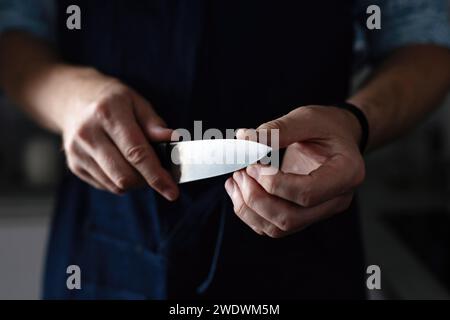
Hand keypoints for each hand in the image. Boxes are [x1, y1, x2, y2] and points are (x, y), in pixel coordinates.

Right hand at [60, 68, 178, 199]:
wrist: (72, 98)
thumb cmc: (112, 100)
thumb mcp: (136, 102)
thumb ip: (154, 124)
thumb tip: (174, 140)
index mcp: (108, 113)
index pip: (136, 153)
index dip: (157, 175)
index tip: (172, 191)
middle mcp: (88, 133)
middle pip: (124, 175)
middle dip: (147, 181)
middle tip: (158, 172)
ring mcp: (77, 151)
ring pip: (115, 185)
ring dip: (135, 182)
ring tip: (139, 164)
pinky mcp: (73, 165)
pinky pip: (105, 185)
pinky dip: (120, 181)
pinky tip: (121, 163)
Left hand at [225, 105, 364, 236]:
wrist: (337, 137)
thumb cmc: (327, 126)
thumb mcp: (307, 118)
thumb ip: (279, 130)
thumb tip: (246, 139)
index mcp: (346, 174)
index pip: (306, 193)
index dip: (273, 183)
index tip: (253, 165)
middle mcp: (335, 200)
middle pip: (290, 218)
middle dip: (256, 199)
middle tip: (240, 173)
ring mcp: (319, 212)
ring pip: (278, 228)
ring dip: (249, 209)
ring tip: (235, 180)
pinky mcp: (302, 215)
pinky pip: (272, 226)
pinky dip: (250, 213)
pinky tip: (239, 190)